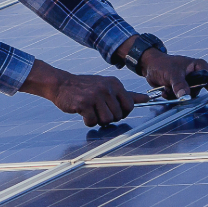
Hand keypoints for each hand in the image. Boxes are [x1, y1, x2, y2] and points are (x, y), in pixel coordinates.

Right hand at [19, 59, 149, 126]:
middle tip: (97, 109)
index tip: (110, 109)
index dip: (121, 113)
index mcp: (115, 84)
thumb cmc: (85, 87)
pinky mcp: (84, 103)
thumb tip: (146, 98)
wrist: (61, 84)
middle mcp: (107, 88)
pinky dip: (87, 121)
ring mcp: (95, 95)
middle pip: (118, 116)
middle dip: (107, 117)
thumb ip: (127, 94)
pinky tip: (82, 112)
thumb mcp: (107, 86)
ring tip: (90, 111)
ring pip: (107, 120)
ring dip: (98, 120)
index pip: (129, 106)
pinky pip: (92, 122)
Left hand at [139, 49, 207, 103]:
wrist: (150, 66)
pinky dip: (173, 97)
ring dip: (179, 95)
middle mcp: (200, 75)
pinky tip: (165, 89)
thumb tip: (186, 97)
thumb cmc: (162, 65)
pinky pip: (183, 99)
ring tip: (167, 85)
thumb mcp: (170, 73)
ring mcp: (194, 83)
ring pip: (193, 96)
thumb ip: (179, 85)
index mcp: (200, 67)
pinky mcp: (186, 90)